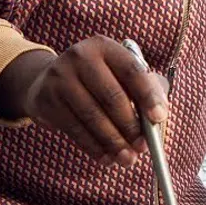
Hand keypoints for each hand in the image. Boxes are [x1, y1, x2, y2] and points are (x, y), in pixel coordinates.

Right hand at [6, 36, 168, 166]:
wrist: (48, 80)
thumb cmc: (99, 79)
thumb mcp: (120, 73)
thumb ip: (146, 88)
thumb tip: (159, 116)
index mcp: (104, 46)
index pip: (132, 70)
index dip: (148, 95)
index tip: (159, 118)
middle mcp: (80, 57)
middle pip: (112, 96)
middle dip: (131, 127)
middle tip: (143, 147)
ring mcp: (59, 78)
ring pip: (93, 117)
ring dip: (114, 142)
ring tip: (127, 159)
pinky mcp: (46, 100)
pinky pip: (75, 129)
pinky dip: (94, 147)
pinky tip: (107, 158)